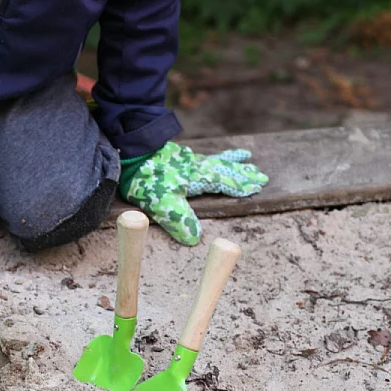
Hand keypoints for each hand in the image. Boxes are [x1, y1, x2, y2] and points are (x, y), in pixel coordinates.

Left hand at [122, 142, 267, 244]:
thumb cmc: (147, 178)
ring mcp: (185, 159)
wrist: (129, 150)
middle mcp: (196, 166)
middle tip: (261, 174)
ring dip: (230, 160)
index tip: (258, 186)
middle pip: (225, 169)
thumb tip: (195, 240)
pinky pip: (199, 156)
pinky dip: (209, 156)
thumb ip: (182, 221)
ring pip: (214, 160)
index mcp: (199, 178)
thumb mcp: (164, 204)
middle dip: (242, 173)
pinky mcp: (172, 155)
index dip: (241, 186)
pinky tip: (203, 158)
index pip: (225, 183)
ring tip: (245, 155)